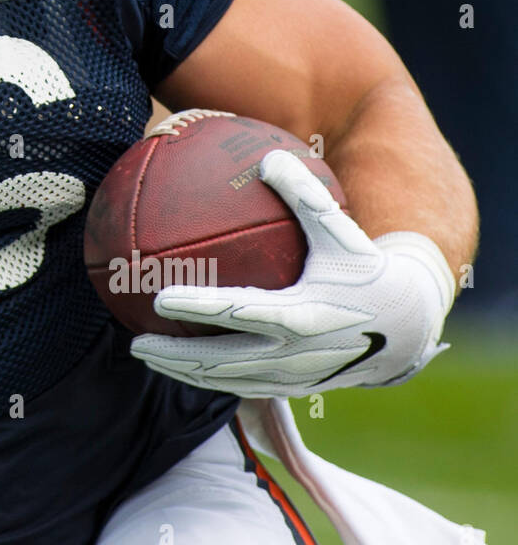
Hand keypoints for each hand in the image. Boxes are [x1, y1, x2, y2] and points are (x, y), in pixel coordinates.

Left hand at [129, 150, 453, 397]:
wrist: (408, 325)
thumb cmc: (368, 268)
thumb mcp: (341, 229)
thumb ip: (304, 194)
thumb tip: (267, 156)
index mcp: (302, 314)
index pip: (238, 312)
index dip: (197, 306)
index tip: (158, 298)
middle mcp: (295, 354)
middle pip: (222, 361)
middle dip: (175, 357)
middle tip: (135, 343)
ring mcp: (294, 377)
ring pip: (228, 381)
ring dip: (185, 373)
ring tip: (148, 356)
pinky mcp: (297, 388)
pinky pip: (244, 387)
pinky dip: (210, 378)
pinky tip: (182, 364)